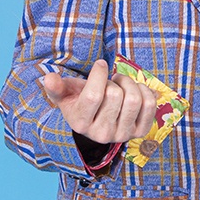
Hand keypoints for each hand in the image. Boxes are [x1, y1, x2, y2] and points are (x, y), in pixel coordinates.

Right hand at [40, 59, 156, 143]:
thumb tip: (49, 78)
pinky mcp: (139, 132)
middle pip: (115, 96)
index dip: (99, 74)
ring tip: (122, 85)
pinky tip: (135, 91)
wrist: (97, 121)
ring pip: (134, 100)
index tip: (100, 64)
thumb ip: (56, 87)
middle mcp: (101, 134)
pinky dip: (145, 91)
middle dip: (114, 80)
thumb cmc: (79, 102)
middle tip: (111, 81)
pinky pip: (149, 105)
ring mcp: (122, 135)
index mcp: (80, 124)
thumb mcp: (65, 94)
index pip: (93, 96)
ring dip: (129, 84)